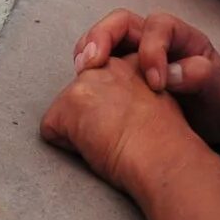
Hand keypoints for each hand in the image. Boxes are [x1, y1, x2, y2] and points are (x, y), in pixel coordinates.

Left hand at [40, 53, 192, 196]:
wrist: (163, 155)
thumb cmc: (169, 141)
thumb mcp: (160, 102)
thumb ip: (138, 92)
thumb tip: (125, 106)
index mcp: (129, 64)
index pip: (102, 82)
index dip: (108, 107)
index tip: (124, 123)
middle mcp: (104, 68)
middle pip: (80, 96)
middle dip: (89, 116)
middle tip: (116, 134)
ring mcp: (82, 85)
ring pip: (65, 113)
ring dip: (79, 129)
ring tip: (108, 141)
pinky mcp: (66, 106)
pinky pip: (51, 131)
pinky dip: (67, 145)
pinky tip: (93, 148)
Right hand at [69, 8, 219, 140]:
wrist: (216, 122)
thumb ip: (205, 77)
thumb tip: (172, 74)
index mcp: (182, 38)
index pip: (158, 26)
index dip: (152, 49)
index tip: (156, 84)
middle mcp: (154, 40)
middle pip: (120, 22)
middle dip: (102, 38)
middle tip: (91, 65)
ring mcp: (133, 54)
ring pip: (103, 38)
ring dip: (88, 50)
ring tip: (82, 72)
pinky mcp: (120, 73)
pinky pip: (98, 62)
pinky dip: (87, 70)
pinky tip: (84, 86)